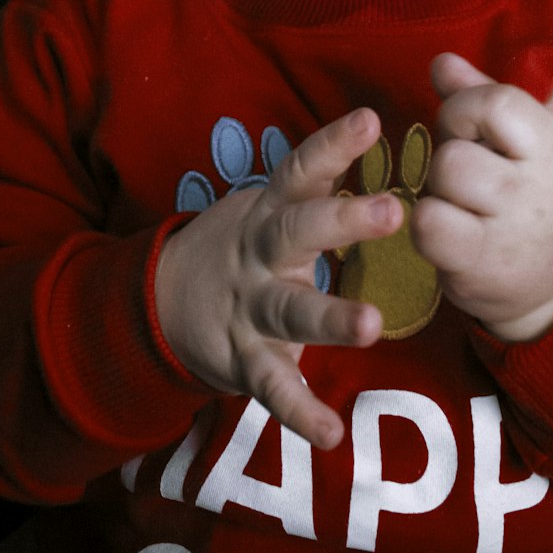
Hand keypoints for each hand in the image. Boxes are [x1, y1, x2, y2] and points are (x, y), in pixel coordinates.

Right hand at [155, 107, 402, 447]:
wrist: (158, 300)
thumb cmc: (245, 244)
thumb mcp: (271, 204)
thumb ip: (319, 178)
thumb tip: (378, 126)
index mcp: (272, 210)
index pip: (302, 168)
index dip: (333, 143)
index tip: (369, 119)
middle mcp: (261, 252)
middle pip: (299, 230)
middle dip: (344, 221)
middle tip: (394, 212)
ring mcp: (250, 307)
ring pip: (291, 309)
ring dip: (330, 318)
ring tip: (372, 326)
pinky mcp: (244, 359)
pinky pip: (274, 386)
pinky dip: (300, 412)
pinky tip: (331, 432)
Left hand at [411, 0, 552, 341]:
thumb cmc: (532, 206)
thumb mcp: (528, 153)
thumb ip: (484, 104)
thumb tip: (441, 61)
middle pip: (487, 106)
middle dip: (459, 118)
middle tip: (467, 145)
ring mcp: (525, 215)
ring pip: (449, 163)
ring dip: (441, 180)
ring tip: (467, 203)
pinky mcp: (491, 258)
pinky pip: (429, 216)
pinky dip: (428, 225)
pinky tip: (453, 237)